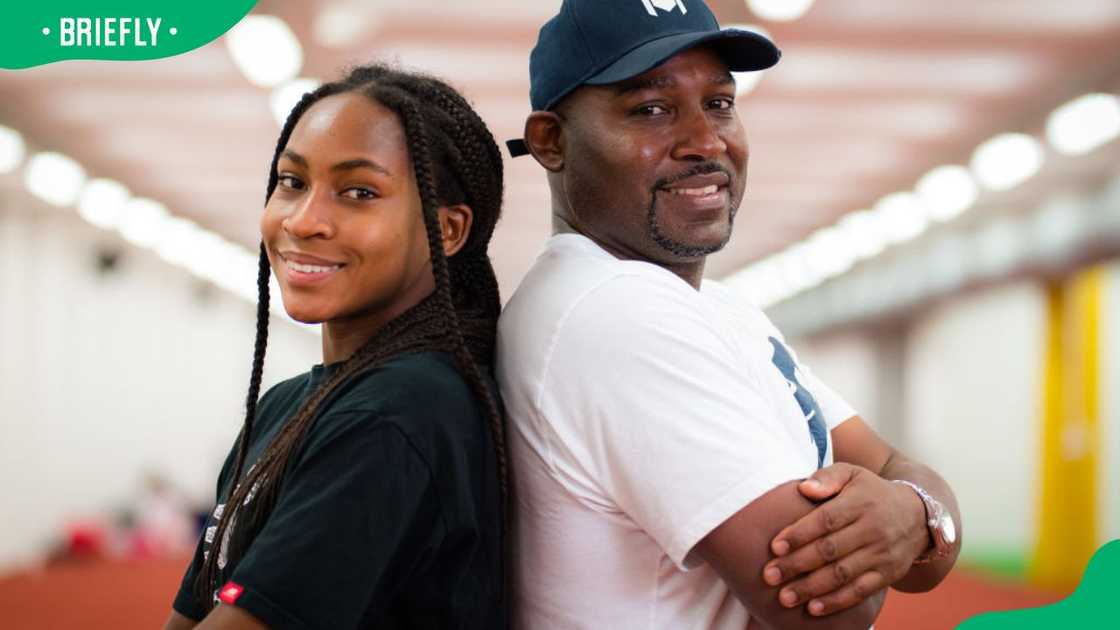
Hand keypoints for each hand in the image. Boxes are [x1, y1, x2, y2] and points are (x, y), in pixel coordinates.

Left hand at [761, 463, 929, 615]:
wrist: (918, 515)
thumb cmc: (871, 493)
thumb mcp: (852, 474)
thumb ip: (827, 477)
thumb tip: (804, 488)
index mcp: (860, 503)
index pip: (826, 520)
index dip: (799, 534)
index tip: (775, 547)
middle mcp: (872, 529)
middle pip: (830, 550)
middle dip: (797, 565)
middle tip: (770, 576)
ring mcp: (882, 554)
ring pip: (843, 574)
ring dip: (811, 588)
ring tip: (784, 597)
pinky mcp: (888, 574)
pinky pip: (860, 591)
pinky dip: (836, 602)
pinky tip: (813, 608)